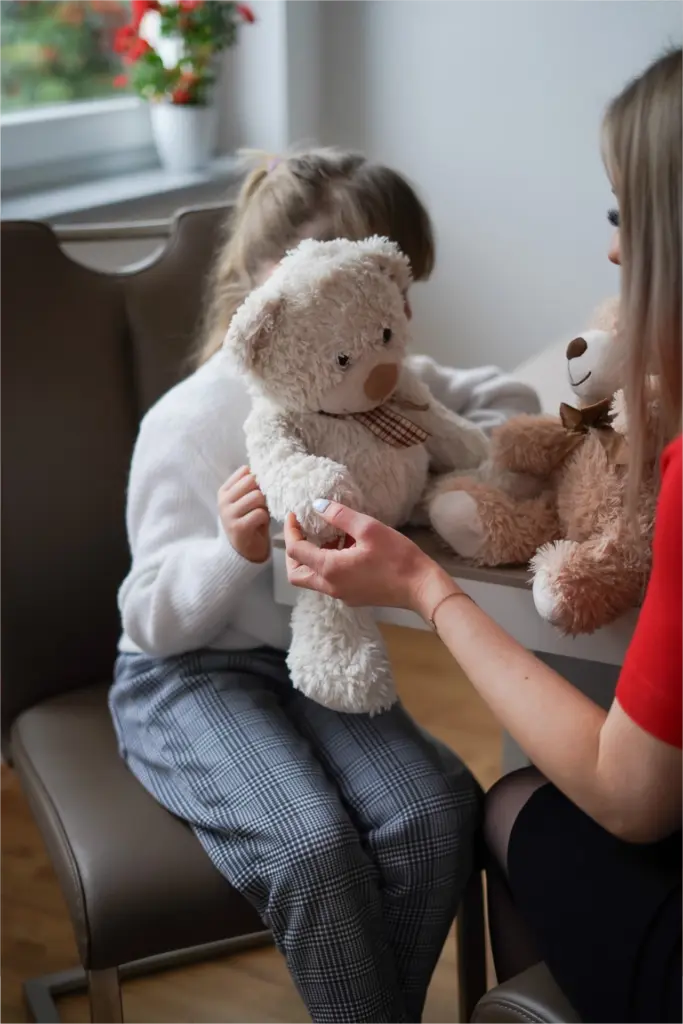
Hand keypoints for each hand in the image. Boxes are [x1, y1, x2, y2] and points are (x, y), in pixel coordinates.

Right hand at [219, 466, 270, 563]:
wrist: (244, 551)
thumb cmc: (249, 520)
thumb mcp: (246, 500)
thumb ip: (251, 485)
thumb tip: (263, 468)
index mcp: (224, 491)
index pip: (245, 471)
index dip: (258, 479)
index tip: (260, 489)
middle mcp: (223, 501)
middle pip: (252, 481)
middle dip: (262, 491)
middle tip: (263, 503)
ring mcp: (229, 514)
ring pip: (257, 496)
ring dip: (265, 505)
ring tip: (262, 513)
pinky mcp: (238, 527)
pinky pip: (260, 513)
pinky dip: (265, 518)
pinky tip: (261, 524)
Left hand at [284, 501, 458, 618]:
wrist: (422, 588)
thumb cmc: (398, 557)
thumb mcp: (368, 528)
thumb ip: (340, 515)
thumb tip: (318, 504)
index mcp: (330, 569)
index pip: (295, 551)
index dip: (291, 531)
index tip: (295, 515)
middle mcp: (330, 587)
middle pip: (296, 573)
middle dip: (294, 552)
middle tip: (303, 531)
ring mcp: (341, 595)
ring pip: (313, 579)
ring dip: (314, 558)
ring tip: (332, 536)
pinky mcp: (353, 597)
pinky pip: (330, 582)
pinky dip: (328, 565)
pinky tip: (347, 549)